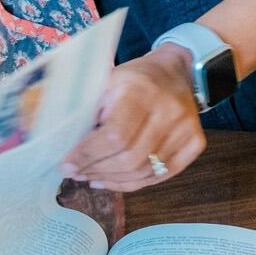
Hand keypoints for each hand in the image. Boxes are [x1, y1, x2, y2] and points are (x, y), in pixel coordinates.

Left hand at [59, 46, 205, 191]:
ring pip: (144, 171)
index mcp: (143, 90)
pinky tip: (113, 181)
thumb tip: (59, 143)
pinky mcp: (196, 143)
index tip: (66, 164)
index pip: (115, 135)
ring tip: (91, 177)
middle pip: (129, 158)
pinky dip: (133, 183)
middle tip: (76, 173)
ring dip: (112, 180)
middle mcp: (170, 111)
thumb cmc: (134, 78)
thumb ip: (85, 108)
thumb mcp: (106, 81)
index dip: (88, 154)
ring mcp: (187, 129)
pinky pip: (161, 175)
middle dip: (96, 170)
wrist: (178, 71)